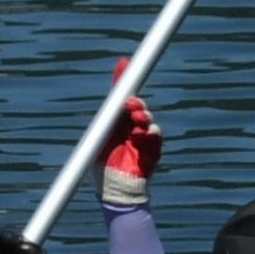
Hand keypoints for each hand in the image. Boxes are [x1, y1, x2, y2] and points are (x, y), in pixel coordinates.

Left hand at [101, 74, 163, 209]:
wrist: (114, 190)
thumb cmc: (102, 166)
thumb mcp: (99, 138)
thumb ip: (105, 118)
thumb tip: (108, 102)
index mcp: (114, 121)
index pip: (120, 96)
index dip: (123, 79)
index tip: (124, 63)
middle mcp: (129, 126)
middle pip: (137, 104)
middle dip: (134, 101)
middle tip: (130, 104)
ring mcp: (142, 137)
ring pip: (147, 119)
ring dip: (143, 116)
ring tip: (137, 121)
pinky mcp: (152, 149)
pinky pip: (155, 136)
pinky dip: (149, 134)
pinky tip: (142, 136)